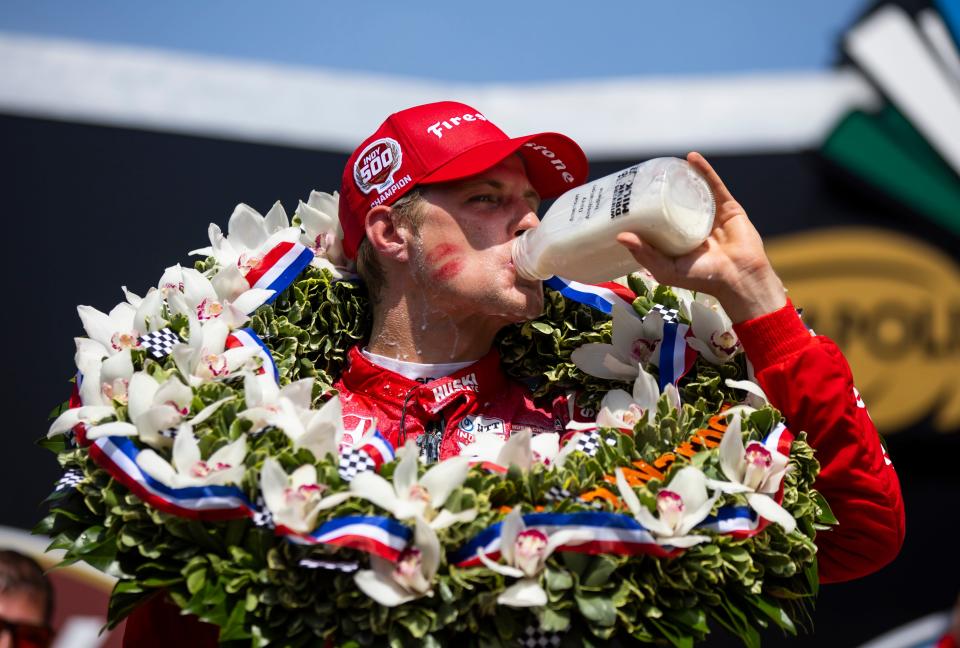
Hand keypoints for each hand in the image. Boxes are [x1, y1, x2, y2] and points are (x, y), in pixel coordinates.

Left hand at [616, 152, 786, 322]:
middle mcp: (694, 226)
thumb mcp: (666, 270)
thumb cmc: (703, 278)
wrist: (739, 278)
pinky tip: (691, 157)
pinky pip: (714, 185)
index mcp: (679, 240)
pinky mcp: (728, 208)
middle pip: (676, 202)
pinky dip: (704, 170)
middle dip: (663, 190)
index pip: (659, 220)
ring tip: (666, 164)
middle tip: (645, 177)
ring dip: (682, 176)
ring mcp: (711, 215)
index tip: (629, 198)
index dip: (646, 209)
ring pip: (694, 191)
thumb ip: (645, 253)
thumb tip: (620, 236)